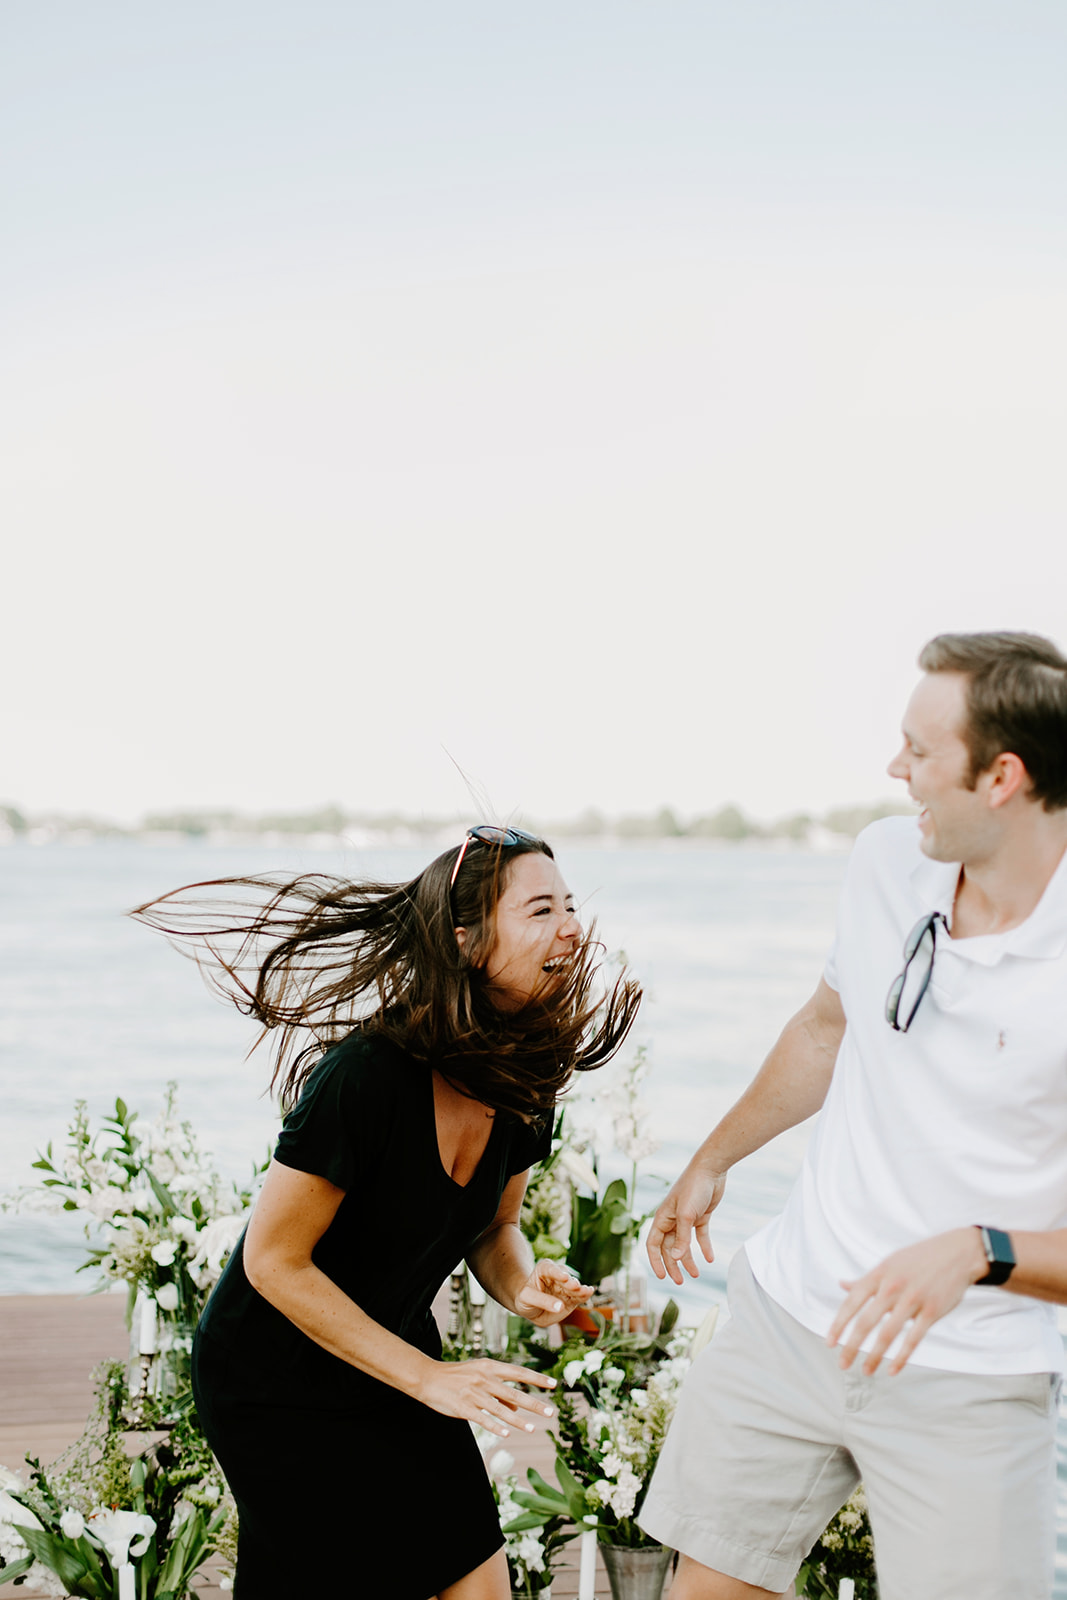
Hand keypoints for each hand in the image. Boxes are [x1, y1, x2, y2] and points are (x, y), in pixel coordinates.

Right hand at [416, 1356, 557, 1437]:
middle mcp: (484, 1379)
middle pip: (514, 1393)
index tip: (554, 1384)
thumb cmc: (457, 1376)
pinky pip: (483, 1419)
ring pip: (500, 1409)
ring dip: (518, 1420)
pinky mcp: (463, 1408)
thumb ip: (499, 1390)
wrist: (428, 1377)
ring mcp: (474, 1394)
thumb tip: (518, 1408)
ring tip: (533, 1429)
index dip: (537, 1379)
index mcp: (490, 1367)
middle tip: (550, 1412)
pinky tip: (507, 1434)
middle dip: (534, 1404)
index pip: (519, 1372)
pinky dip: (495, 1427)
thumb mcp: (479, 1375)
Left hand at [514, 1259, 592, 1326]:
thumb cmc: (525, 1299)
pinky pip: (579, 1296)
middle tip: (575, 1285)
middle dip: (570, 1282)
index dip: (557, 1272)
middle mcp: (557, 1275)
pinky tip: (590, 1292)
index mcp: (544, 1269)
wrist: (531, 1307)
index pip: (550, 1269)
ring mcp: (566, 1286)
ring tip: (585, 1291)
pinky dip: (585, 1295)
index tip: (564, 1276)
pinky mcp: (572, 1297)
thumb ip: (542, 1301)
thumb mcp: (526, 1298)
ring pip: (574, 1287)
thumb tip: (560, 1307)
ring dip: (580, 1289)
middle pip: (565, 1278)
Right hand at [646, 1163, 726, 1285]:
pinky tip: (710, 1258)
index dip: (655, 1261)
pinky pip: (700, 1236)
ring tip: (696, 1274)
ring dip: (688, 1259)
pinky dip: (704, 1247)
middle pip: (669, 1248)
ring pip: (684, 1244)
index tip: (662, 1276)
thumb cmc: (694, 1188)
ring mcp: (686, 1218)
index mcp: (662, 1218)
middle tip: (681, 1282)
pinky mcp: (700, 1216)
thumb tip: (675, 1258)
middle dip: (674, 1265)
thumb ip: (681, 1238)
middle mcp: (672, 1219)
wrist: (711, 1170)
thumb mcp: (687, 1215)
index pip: (653, 1244)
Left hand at [826, 1228, 987, 1375]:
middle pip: (866, 1322)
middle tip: (842, 1364)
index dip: (838, 1324)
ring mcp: (913, 1299)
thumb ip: (866, 1279)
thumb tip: (842, 1284)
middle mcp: (892, 1287)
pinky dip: (901, 1357)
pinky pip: (913, 1339)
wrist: (956, 1253)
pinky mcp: (932, 1311)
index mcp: (879, 1275)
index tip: (829, 1343)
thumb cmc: (918, 1259)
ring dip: (874, 1356)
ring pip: (888, 1334)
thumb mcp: (888, 1264)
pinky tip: (892, 1370)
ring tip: (865, 1371)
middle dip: (851, 1346)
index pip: (851, 1302)